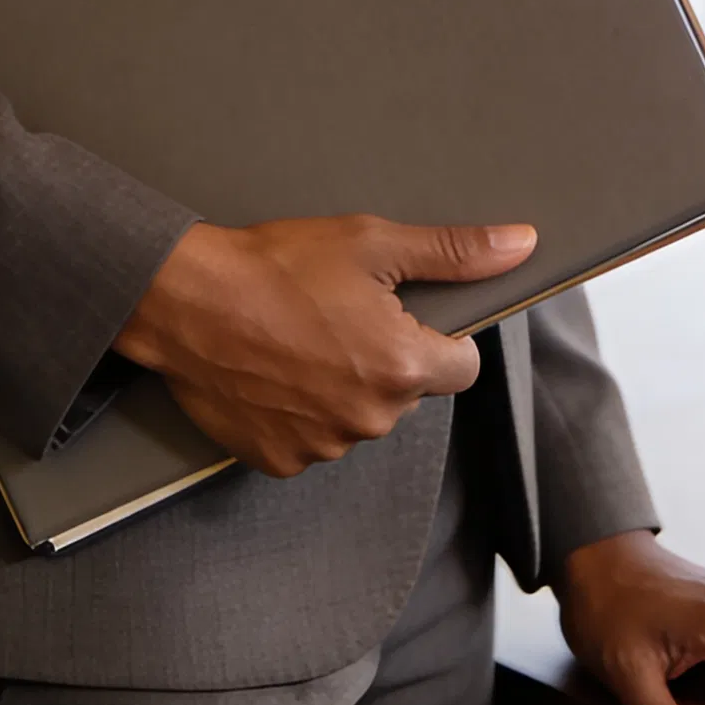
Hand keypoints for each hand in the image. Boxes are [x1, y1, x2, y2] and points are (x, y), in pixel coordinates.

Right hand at [115, 214, 536, 476]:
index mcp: (403, 367)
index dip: (437, 337)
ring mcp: (323, 446)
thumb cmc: (275, 266)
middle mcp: (370, 419)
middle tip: (336, 315)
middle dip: (383, 358)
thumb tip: (520, 245)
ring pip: (358, 417)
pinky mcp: (279, 461)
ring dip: (341, 387)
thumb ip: (453, 252)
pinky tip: (273, 371)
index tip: (401, 314)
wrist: (183, 299)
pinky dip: (299, 412)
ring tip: (297, 340)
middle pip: (406, 392)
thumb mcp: (372, 244)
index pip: (461, 367)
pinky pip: (311, 439)